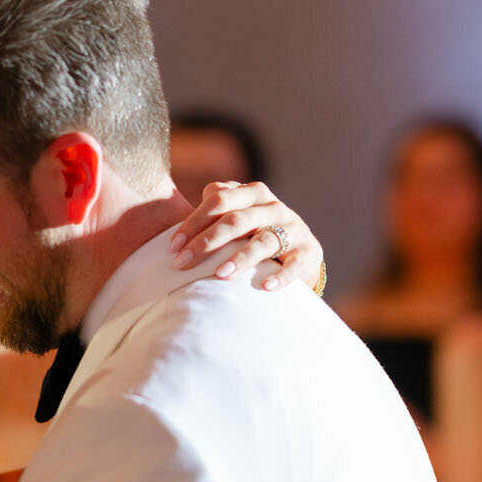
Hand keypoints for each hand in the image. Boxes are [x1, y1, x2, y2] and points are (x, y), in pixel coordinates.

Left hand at [170, 181, 323, 291]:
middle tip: (183, 264)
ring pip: (264, 241)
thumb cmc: (256, 234)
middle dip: (207, 242)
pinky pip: (294, 264)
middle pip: (237, 220)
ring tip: (220, 275)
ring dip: (240, 259)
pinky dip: (281, 276)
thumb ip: (215, 207)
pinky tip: (266, 287)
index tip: (172, 247)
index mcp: (253, 194)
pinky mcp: (308, 251)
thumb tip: (186, 213)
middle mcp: (274, 207)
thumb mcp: (238, 216)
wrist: (300, 253)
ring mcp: (293, 228)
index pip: (219, 201)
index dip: (193, 222)